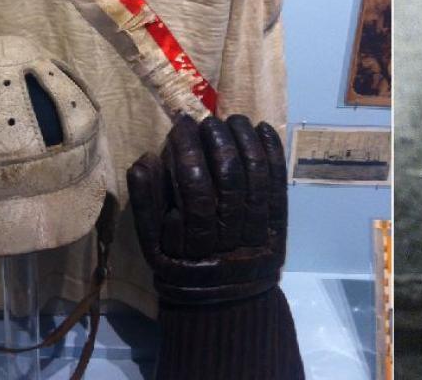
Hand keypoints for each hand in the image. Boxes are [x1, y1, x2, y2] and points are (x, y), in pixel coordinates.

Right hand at [127, 114, 287, 304]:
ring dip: (245, 142)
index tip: (180, 125)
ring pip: (257, 179)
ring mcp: (256, 231)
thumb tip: (144, 160)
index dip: (187, 152)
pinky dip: (272, 153)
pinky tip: (263, 128)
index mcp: (193, 244)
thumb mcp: (153, 246)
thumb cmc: (180, 266)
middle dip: (218, 143)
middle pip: (229, 180)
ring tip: (232, 119)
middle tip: (206, 121)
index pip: (193, 189)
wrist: (225, 301)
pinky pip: (277, 184)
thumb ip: (146, 204)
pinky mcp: (276, 224)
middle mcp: (230, 237)